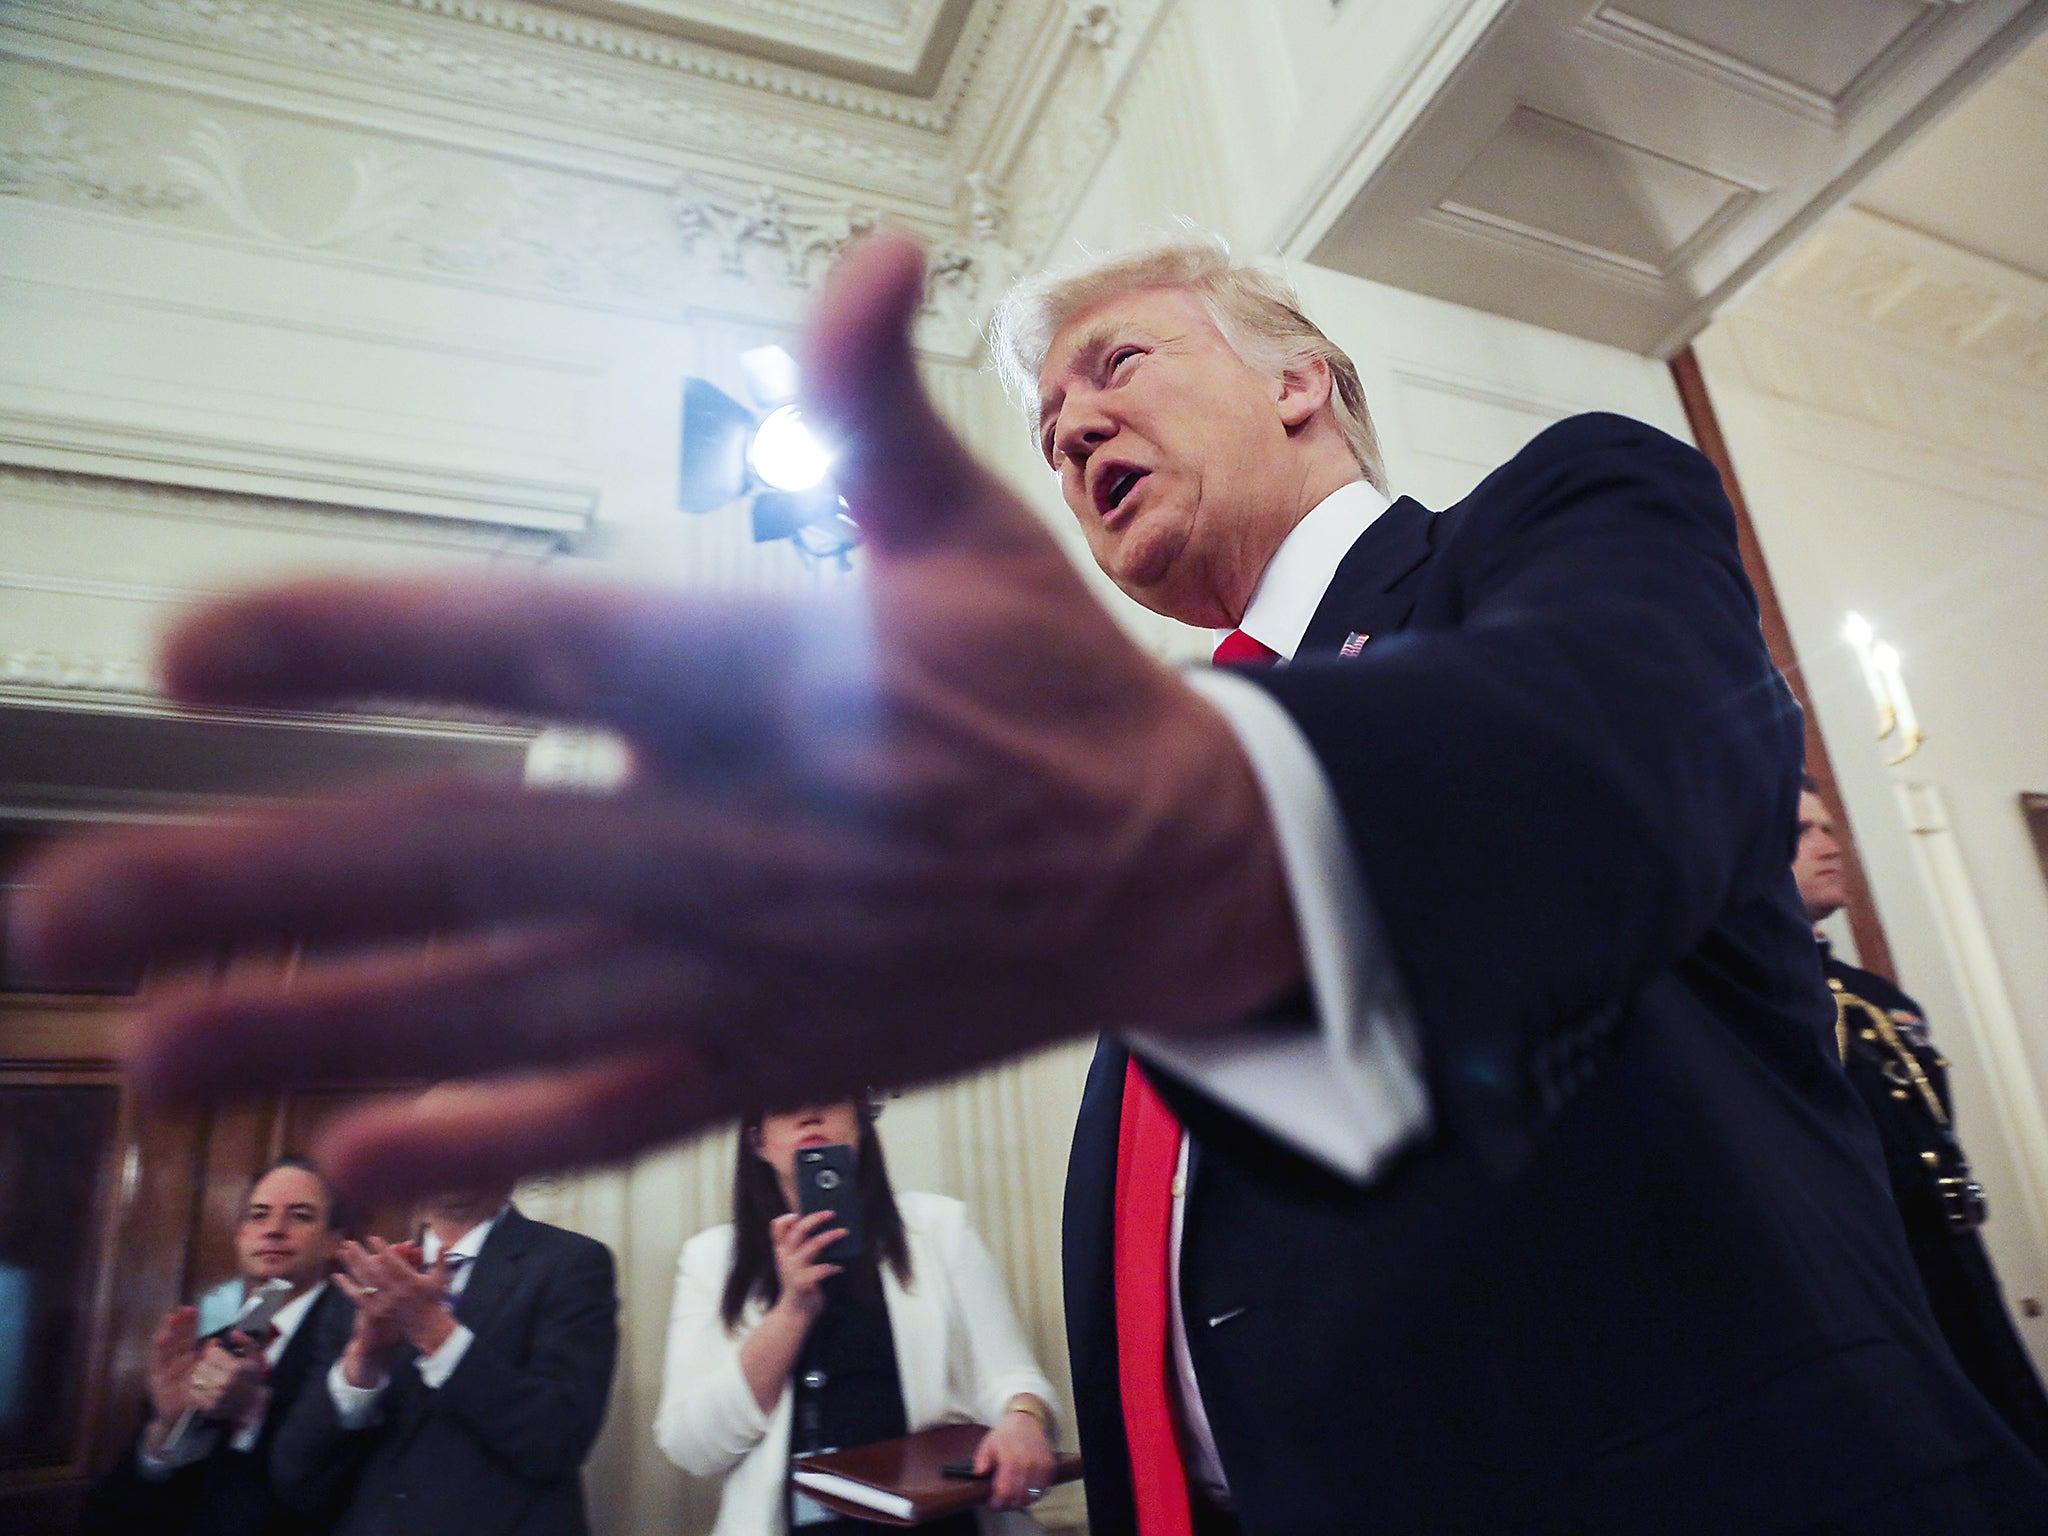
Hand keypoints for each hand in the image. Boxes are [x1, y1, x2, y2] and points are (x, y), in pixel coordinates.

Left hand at [14, 232, 1300, 1198]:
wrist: (1176, 873)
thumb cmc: (1059, 692)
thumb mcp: (977, 530)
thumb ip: (877, 408)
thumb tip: (869, 259)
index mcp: (773, 675)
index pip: (535, 642)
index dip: (358, 638)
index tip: (192, 647)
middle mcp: (738, 831)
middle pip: (464, 855)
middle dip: (252, 883)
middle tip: (64, 913)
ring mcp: (752, 967)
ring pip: (505, 1008)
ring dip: (316, 1032)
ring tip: (143, 1052)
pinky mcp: (780, 1061)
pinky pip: (614, 1117)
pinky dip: (486, 1150)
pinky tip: (352, 1165)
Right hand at [144, 1307, 201, 1426]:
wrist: (184, 1420)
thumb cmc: (198, 1397)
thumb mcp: (211, 1376)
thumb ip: (212, 1358)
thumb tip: (214, 1341)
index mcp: (190, 1358)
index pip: (189, 1337)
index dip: (190, 1324)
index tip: (191, 1309)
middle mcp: (177, 1361)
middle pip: (178, 1339)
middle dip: (179, 1324)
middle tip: (181, 1310)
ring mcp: (166, 1369)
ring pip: (167, 1348)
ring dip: (168, 1333)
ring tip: (169, 1319)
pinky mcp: (158, 1379)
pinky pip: (159, 1363)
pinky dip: (159, 1350)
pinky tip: (161, 1337)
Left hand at [186, 1338, 267, 1423]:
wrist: (253, 1405)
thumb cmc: (253, 1379)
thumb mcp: (255, 1357)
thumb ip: (246, 1342)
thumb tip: (233, 1332)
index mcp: (236, 1368)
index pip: (211, 1352)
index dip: (212, 1348)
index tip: (215, 1348)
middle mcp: (225, 1382)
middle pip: (201, 1365)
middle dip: (205, 1361)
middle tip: (211, 1362)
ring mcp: (216, 1396)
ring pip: (194, 1378)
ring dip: (199, 1373)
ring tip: (208, 1373)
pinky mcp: (208, 1407)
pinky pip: (193, 1392)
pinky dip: (195, 1387)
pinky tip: (204, 1385)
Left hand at [333, 1238, 456, 1374]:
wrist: (425, 1326)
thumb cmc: (433, 1299)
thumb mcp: (441, 1278)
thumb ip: (442, 1260)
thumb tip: (442, 1243)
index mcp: (411, 1282)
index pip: (393, 1262)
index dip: (381, 1249)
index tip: (372, 1238)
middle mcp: (396, 1292)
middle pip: (373, 1270)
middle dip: (360, 1255)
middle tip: (350, 1243)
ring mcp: (384, 1303)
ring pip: (364, 1281)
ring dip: (352, 1265)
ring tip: (343, 1252)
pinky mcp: (375, 1311)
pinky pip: (357, 1297)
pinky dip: (346, 1286)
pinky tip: (337, 1276)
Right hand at [768, 1210, 845, 1320]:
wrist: (794, 1314)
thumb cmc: (801, 1284)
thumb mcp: (797, 1264)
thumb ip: (805, 1247)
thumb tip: (829, 1226)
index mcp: (781, 1251)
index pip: (777, 1227)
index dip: (787, 1217)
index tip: (800, 1213)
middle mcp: (785, 1258)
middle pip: (799, 1230)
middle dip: (817, 1218)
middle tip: (832, 1212)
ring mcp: (793, 1270)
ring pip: (813, 1245)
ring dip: (831, 1236)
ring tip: (844, 1232)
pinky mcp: (803, 1283)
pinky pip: (822, 1269)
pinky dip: (833, 1267)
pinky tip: (839, 1268)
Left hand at [974, 1403, 1056, 1511]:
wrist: (1028, 1420)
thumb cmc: (1006, 1434)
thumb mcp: (988, 1443)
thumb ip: (981, 1459)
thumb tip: (979, 1473)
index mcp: (1011, 1459)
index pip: (1005, 1491)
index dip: (998, 1503)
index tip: (993, 1505)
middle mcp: (1028, 1464)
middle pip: (1018, 1497)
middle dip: (1008, 1504)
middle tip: (1002, 1504)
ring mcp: (1041, 1466)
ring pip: (1032, 1496)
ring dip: (1022, 1501)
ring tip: (1013, 1499)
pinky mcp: (1050, 1467)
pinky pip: (1044, 1490)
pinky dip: (1035, 1495)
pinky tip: (1026, 1493)